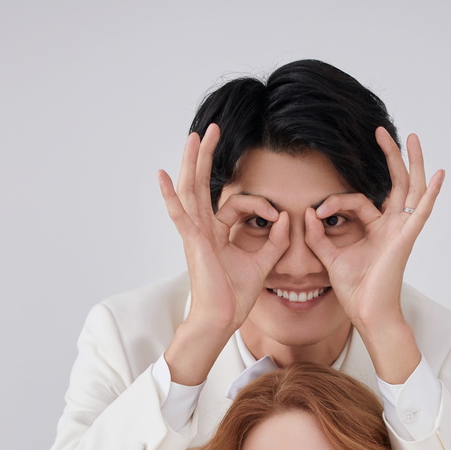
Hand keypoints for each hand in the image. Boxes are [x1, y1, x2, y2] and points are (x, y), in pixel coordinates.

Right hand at [158, 125, 288, 340]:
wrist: (222, 320)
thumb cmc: (235, 298)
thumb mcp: (263, 264)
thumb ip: (276, 241)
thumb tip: (287, 216)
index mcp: (218, 234)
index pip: (236, 204)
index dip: (260, 205)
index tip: (277, 217)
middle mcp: (204, 230)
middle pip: (201, 185)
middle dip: (206, 156)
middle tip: (210, 130)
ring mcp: (196, 235)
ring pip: (191, 191)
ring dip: (192, 162)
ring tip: (193, 137)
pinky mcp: (194, 243)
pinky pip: (180, 215)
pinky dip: (171, 195)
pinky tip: (163, 175)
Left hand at [303, 130, 443, 338]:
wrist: (367, 314)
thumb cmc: (355, 291)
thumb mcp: (330, 258)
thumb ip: (318, 237)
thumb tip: (308, 213)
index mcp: (377, 229)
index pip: (357, 201)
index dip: (335, 202)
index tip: (317, 211)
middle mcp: (392, 226)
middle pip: (396, 183)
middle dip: (390, 156)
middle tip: (381, 131)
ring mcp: (402, 230)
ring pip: (412, 189)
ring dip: (412, 162)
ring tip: (412, 138)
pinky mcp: (406, 238)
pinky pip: (422, 212)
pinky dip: (432, 193)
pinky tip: (439, 174)